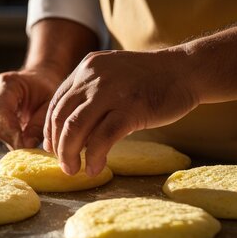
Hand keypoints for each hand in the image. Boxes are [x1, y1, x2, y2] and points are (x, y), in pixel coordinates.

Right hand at [0, 68, 60, 155]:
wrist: (40, 79)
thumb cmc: (45, 91)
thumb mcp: (49, 106)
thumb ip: (39, 125)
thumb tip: (26, 145)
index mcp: (11, 83)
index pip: (0, 109)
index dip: (8, 131)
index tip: (21, 147)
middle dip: (2, 135)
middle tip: (19, 149)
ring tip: (6, 149)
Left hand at [43, 49, 198, 175]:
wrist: (186, 71)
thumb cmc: (151, 79)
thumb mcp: (113, 76)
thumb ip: (91, 95)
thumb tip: (71, 132)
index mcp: (86, 68)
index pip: (56, 102)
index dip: (50, 129)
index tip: (54, 148)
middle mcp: (93, 77)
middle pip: (62, 117)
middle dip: (58, 146)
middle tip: (64, 165)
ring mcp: (111, 92)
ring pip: (75, 128)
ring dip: (70, 154)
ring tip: (74, 170)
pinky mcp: (130, 108)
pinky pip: (102, 138)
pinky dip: (94, 157)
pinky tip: (96, 168)